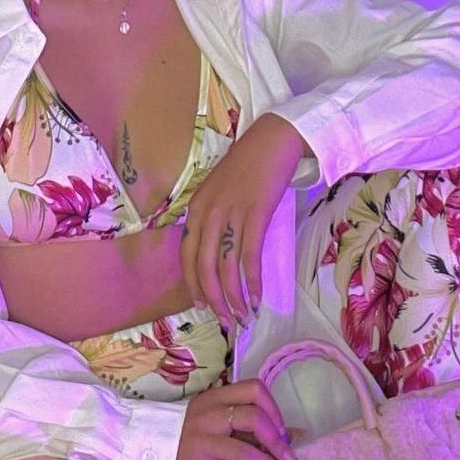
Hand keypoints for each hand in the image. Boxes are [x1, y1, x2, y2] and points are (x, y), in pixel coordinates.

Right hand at [174, 380, 302, 459]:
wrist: (151, 447)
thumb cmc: (191, 430)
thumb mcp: (218, 417)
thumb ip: (250, 423)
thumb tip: (295, 434)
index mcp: (216, 397)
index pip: (253, 389)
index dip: (274, 408)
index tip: (282, 430)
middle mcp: (210, 415)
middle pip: (253, 417)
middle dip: (277, 440)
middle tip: (289, 458)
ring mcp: (202, 441)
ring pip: (244, 451)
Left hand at [179, 113, 308, 329]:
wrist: (273, 139)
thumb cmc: (249, 165)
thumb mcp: (219, 190)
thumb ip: (213, 217)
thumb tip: (216, 252)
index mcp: (196, 208)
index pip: (187, 256)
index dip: (193, 284)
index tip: (203, 305)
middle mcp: (208, 213)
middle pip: (203, 267)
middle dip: (214, 299)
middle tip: (226, 320)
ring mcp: (231, 213)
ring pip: (226, 267)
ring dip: (234, 297)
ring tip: (243, 316)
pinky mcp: (255, 214)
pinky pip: (249, 257)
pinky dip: (252, 282)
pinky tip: (258, 297)